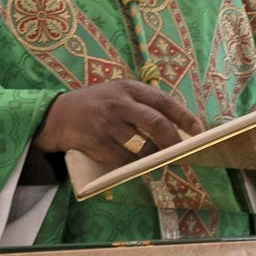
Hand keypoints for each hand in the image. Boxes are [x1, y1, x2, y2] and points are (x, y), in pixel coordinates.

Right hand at [34, 81, 202, 164]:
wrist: (56, 116)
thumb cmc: (96, 105)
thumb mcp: (118, 93)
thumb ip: (142, 104)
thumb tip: (176, 127)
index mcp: (129, 88)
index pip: (164, 101)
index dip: (184, 117)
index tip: (199, 131)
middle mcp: (119, 103)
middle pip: (156, 123)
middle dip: (174, 140)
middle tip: (182, 152)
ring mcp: (107, 124)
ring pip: (142, 145)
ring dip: (156, 157)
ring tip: (162, 162)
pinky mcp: (97, 142)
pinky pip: (124, 159)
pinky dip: (136, 166)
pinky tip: (140, 167)